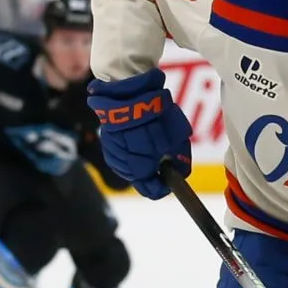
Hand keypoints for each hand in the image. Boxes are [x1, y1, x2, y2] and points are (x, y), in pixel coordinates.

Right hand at [87, 68, 191, 199]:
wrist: (130, 95)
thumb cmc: (156, 119)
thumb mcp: (177, 140)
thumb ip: (180, 162)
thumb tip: (181, 173)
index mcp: (140, 170)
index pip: (153, 191)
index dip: (164, 187)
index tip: (171, 179)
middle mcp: (124, 167)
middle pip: (141, 180)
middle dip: (153, 171)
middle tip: (163, 156)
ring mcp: (113, 155)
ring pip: (130, 168)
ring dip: (140, 161)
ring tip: (150, 141)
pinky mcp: (107, 144)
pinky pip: (121, 155)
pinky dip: (130, 150)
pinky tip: (137, 136)